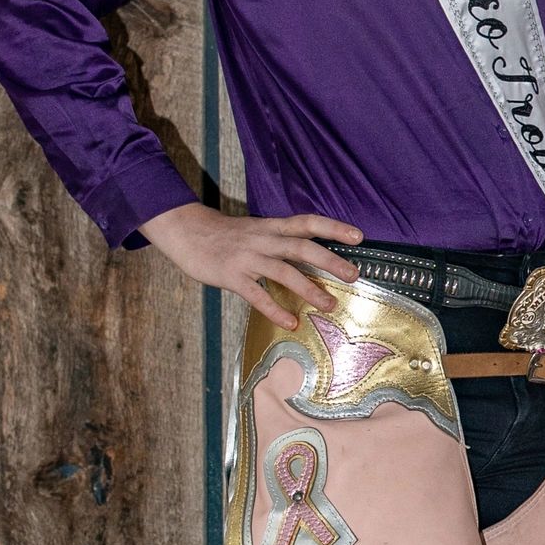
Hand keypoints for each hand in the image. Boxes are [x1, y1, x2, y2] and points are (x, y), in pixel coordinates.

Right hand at [141, 202, 360, 326]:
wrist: (186, 231)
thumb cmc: (226, 235)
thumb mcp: (257, 229)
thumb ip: (281, 240)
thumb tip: (313, 256)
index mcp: (272, 227)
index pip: (307, 222)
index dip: (333, 227)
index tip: (358, 235)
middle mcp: (263, 239)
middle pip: (302, 247)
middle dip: (330, 261)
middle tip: (354, 275)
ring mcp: (247, 258)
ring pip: (283, 272)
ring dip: (309, 289)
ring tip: (330, 305)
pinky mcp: (231, 276)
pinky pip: (257, 295)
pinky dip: (275, 310)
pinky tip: (291, 323)